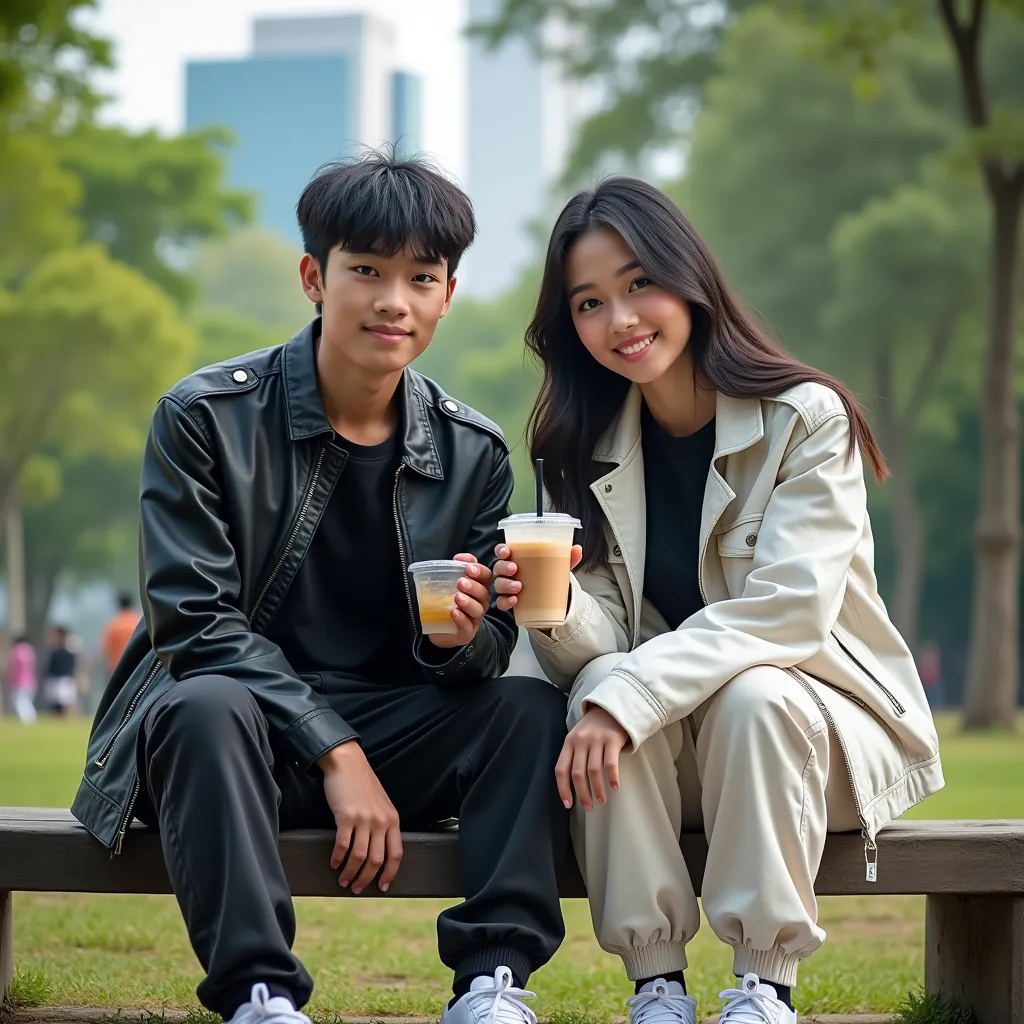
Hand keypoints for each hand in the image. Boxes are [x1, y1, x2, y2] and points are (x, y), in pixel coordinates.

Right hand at [318, 742, 402, 892]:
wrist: (348, 763)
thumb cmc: (363, 785)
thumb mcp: (381, 805)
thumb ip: (383, 825)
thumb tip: (378, 852)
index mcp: (393, 819)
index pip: (396, 854)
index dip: (390, 873)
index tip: (382, 887)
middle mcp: (381, 821)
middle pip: (376, 860)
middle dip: (366, 879)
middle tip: (356, 888)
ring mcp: (364, 819)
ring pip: (359, 857)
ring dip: (350, 873)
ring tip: (343, 880)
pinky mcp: (346, 816)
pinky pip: (343, 845)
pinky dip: (337, 858)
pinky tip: (334, 862)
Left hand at [427, 553, 492, 648]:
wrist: (440, 627)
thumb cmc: (448, 601)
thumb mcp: (450, 583)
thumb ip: (456, 569)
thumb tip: (458, 557)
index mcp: (479, 587)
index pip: (486, 576)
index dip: (479, 571)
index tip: (468, 567)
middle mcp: (481, 602)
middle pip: (484, 593)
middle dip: (473, 587)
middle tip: (460, 582)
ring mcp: (475, 617)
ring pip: (478, 609)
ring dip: (468, 602)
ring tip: (457, 597)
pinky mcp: (468, 631)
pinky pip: (468, 625)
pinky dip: (461, 619)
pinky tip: (454, 613)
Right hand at [493, 543, 583, 612]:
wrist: (550, 598)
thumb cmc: (547, 576)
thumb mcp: (558, 566)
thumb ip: (567, 558)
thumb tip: (578, 549)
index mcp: (515, 558)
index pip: (502, 551)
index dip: (501, 550)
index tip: (507, 551)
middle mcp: (507, 572)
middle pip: (498, 567)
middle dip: (504, 567)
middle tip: (515, 569)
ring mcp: (506, 587)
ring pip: (498, 584)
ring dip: (505, 584)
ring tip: (518, 587)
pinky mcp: (508, 601)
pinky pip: (501, 602)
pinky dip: (505, 601)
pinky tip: (514, 600)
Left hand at [555, 706, 628, 810]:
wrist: (611, 707)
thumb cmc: (593, 728)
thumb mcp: (578, 737)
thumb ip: (574, 755)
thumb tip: (572, 786)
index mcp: (568, 742)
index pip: (561, 769)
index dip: (563, 789)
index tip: (568, 804)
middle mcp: (580, 741)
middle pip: (577, 773)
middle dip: (582, 794)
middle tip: (588, 806)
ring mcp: (596, 739)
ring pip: (593, 771)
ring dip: (597, 789)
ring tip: (602, 800)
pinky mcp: (612, 739)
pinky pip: (610, 763)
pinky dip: (612, 778)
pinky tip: (614, 788)